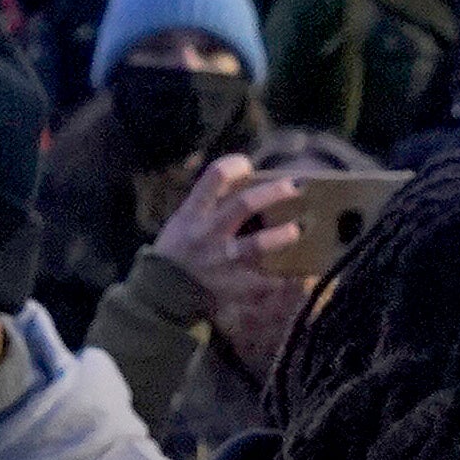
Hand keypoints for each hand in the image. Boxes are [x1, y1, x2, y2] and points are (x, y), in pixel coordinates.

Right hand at [150, 147, 303, 287]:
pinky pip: (264, 281)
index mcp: (193, 213)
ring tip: (298, 230)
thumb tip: (247, 181)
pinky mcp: (231, 286)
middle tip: (296, 186)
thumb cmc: (177, 251)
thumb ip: (209, 203)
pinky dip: (283, 278)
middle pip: (245, 204)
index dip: (235, 166)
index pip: (215, 176)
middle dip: (274, 192)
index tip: (248, 165)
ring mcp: (220, 260)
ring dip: (282, 236)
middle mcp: (207, 233)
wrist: (162, 294)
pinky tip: (298, 273)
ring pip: (257, 245)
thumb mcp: (183, 221)